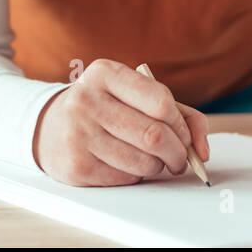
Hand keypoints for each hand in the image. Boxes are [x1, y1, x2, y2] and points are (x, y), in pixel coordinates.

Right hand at [32, 58, 210, 186]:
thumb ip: (178, 112)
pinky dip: (137, 175)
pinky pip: (127, 178)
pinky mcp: (76, 165)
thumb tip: (202, 149)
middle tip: (179, 158)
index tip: (185, 135)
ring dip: (158, 166)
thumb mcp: (134, 95)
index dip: (182, 124)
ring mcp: (78, 133)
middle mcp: (86, 100)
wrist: (49, 126)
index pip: (161, 101)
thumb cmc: (105, 109)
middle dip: (178, 152)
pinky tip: (126, 164)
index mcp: (104, 73)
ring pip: (144, 161)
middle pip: (155, 135)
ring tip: (152, 160)